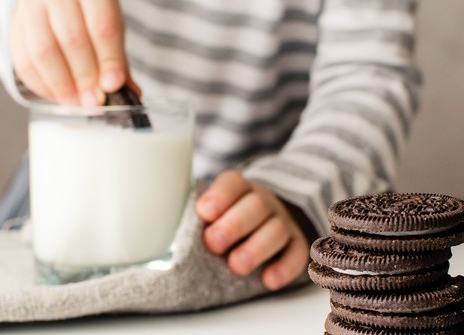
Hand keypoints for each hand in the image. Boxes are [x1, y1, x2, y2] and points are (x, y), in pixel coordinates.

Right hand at [9, 0, 134, 105]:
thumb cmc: (88, 5)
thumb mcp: (110, 18)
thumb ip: (117, 55)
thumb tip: (129, 91)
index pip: (102, 26)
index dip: (109, 60)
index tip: (113, 86)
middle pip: (72, 40)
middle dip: (85, 78)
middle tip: (95, 101)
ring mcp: (31, 5)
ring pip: (43, 52)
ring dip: (62, 85)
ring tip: (77, 103)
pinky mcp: (14, 24)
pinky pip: (23, 61)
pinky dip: (41, 85)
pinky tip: (58, 96)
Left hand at [196, 170, 309, 290]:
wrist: (266, 220)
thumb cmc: (228, 219)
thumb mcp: (213, 210)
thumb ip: (197, 217)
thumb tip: (166, 230)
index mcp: (239, 189)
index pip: (233, 183)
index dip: (220, 196)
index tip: (204, 213)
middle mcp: (264, 202)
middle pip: (256, 206)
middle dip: (234, 225)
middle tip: (213, 243)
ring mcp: (283, 222)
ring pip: (277, 230)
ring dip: (256, 248)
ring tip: (236, 266)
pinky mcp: (296, 244)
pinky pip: (297, 254)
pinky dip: (284, 268)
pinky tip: (268, 280)